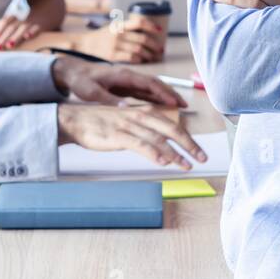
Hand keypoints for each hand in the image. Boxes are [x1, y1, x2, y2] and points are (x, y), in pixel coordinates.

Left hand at [0, 16, 41, 50]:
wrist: (44, 14)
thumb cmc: (23, 24)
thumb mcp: (12, 22)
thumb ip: (1, 24)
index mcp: (13, 18)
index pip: (3, 23)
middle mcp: (21, 20)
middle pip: (11, 27)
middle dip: (3, 38)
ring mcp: (31, 23)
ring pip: (23, 28)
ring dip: (16, 36)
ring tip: (9, 45)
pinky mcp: (41, 26)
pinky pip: (37, 28)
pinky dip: (33, 31)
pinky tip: (28, 36)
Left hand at [51, 56, 186, 107]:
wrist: (73, 72)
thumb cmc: (81, 80)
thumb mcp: (91, 92)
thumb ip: (108, 99)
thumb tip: (125, 108)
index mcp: (124, 76)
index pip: (148, 83)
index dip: (163, 92)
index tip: (174, 102)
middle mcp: (130, 77)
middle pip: (156, 84)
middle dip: (171, 93)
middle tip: (185, 105)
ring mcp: (129, 81)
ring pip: (153, 88)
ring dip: (167, 95)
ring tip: (180, 106)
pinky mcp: (126, 87)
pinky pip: (145, 92)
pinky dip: (157, 97)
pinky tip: (164, 106)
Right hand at [56, 104, 205, 169]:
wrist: (77, 120)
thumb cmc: (104, 123)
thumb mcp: (130, 123)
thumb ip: (147, 131)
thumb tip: (165, 148)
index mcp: (146, 113)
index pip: (174, 126)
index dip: (189, 139)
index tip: (200, 152)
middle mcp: (140, 116)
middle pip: (172, 130)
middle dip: (189, 145)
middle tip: (202, 158)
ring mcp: (130, 125)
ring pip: (158, 139)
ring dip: (175, 153)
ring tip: (186, 165)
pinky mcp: (118, 135)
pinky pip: (139, 144)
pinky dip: (153, 153)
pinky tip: (162, 162)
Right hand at [76, 15, 165, 62]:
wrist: (85, 44)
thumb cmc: (103, 36)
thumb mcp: (114, 27)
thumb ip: (128, 29)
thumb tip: (149, 33)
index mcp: (120, 25)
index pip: (139, 22)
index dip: (152, 26)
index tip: (160, 30)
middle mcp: (118, 34)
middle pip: (142, 39)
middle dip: (154, 45)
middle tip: (160, 49)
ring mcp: (115, 45)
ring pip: (139, 50)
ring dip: (149, 54)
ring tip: (152, 56)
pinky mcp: (112, 56)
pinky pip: (131, 58)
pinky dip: (139, 60)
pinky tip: (141, 60)